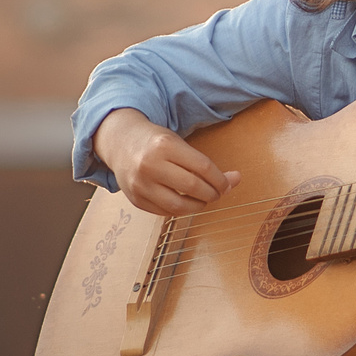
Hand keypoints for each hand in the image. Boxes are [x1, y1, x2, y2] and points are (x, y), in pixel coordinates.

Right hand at [96, 107, 237, 216]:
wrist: (120, 143)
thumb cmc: (156, 143)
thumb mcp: (179, 144)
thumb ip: (205, 164)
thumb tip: (236, 180)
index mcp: (164, 146)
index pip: (203, 168)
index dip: (221, 179)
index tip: (228, 183)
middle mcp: (150, 165)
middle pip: (193, 187)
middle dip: (212, 194)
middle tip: (217, 193)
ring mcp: (140, 184)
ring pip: (179, 206)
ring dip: (198, 206)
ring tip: (203, 199)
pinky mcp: (136, 200)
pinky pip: (165, 212)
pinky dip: (181, 210)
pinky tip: (185, 202)